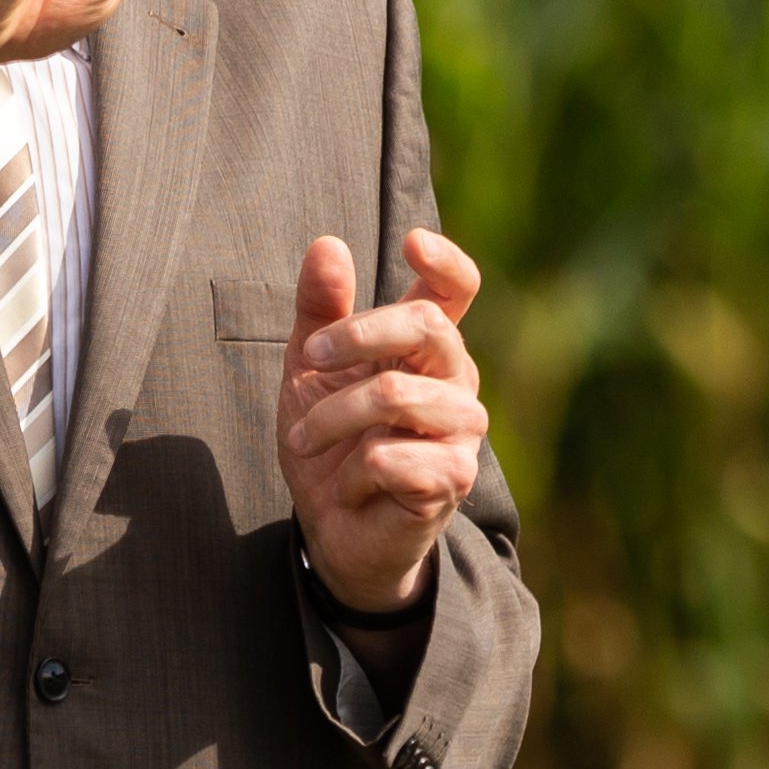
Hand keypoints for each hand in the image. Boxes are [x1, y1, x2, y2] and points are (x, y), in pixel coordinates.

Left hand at [278, 228, 487, 614]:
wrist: (331, 527)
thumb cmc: (328, 440)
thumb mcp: (310, 369)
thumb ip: (319, 309)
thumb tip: (328, 244)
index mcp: (425, 346)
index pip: (457, 289)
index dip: (445, 260)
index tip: (412, 241)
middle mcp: (455, 380)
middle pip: (427, 325)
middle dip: (356, 334)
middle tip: (310, 357)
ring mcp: (462, 430)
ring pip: (394, 395)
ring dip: (331, 418)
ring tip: (306, 441)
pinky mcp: (453, 478)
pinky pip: (388, 455)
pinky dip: (351, 472)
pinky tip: (353, 486)